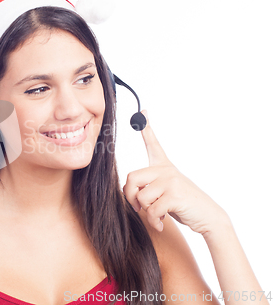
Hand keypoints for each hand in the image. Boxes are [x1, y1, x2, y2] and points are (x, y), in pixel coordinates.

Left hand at [123, 110, 226, 234]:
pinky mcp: (174, 195)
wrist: (208, 217)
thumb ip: (148, 187)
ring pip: (140, 196)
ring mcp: (171, 181)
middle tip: (137, 207)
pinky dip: (153, 220)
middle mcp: (166, 170)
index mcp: (164, 166)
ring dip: (145, 211)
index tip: (143, 111)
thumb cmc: (183, 205)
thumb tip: (126, 190)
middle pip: (132, 178)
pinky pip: (151, 209)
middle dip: (130, 197)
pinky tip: (160, 224)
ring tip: (156, 215)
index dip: (146, 128)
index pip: (153, 144)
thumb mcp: (164, 192)